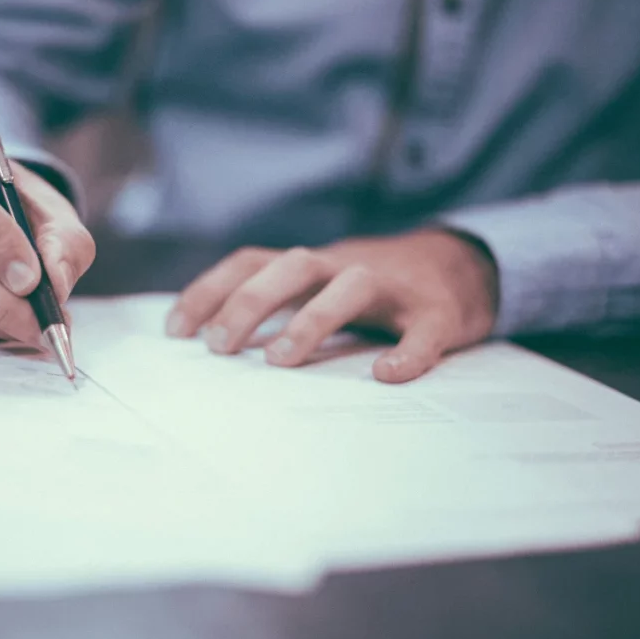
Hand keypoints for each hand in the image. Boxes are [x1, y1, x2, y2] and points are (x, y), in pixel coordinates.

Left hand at [165, 230, 498, 382]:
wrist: (464, 265)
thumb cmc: (374, 288)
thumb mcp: (320, 286)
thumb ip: (279, 305)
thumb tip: (213, 345)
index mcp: (312, 265)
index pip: (251, 263)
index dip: (210, 290)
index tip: (176, 331)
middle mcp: (346, 266)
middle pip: (292, 266)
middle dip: (250, 302)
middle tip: (219, 348)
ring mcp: (394, 286)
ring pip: (351, 286)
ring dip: (312, 319)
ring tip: (280, 360)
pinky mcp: (438, 311)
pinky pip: (424, 329)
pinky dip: (408, 352)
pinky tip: (387, 375)